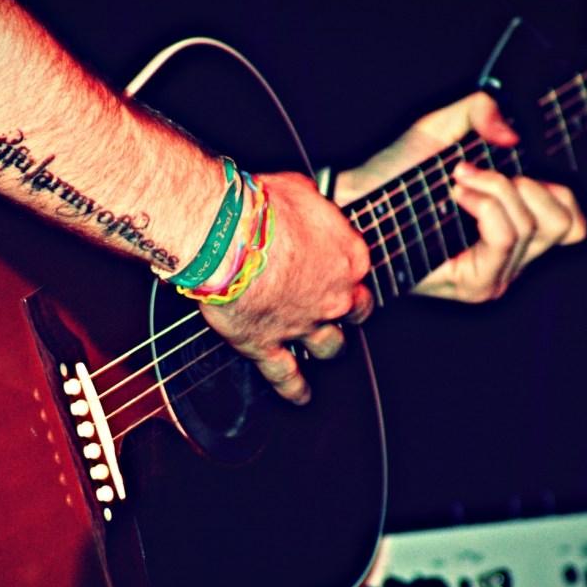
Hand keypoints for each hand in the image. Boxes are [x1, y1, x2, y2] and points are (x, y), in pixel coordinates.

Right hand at [198, 172, 372, 404]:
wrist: (226, 238)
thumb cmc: (259, 208)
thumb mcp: (298, 190)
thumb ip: (312, 209)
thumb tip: (308, 205)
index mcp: (347, 257)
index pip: (359, 271)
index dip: (346, 273)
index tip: (336, 271)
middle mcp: (334, 296)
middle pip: (352, 313)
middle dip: (345, 312)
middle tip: (333, 308)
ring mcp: (303, 325)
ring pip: (328, 347)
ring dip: (325, 347)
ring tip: (317, 348)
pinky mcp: (268, 346)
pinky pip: (288, 377)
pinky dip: (295, 390)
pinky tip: (300, 396)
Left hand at [337, 92, 586, 301]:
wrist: (354, 201)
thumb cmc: (392, 174)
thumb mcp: (441, 128)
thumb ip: (481, 111)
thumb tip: (511, 137)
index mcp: (513, 227)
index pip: (572, 223)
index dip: (553, 190)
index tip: (508, 170)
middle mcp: (510, 257)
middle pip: (562, 223)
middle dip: (524, 184)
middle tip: (474, 175)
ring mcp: (495, 274)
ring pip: (534, 227)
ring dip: (498, 191)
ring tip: (458, 183)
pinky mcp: (475, 284)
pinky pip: (507, 239)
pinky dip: (487, 206)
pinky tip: (457, 195)